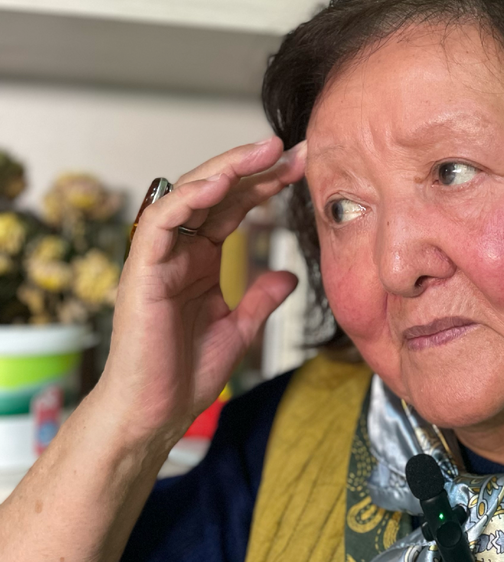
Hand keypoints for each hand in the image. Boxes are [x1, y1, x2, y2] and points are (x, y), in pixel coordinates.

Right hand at [94, 135, 305, 445]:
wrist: (156, 413)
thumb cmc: (185, 375)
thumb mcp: (240, 329)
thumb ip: (261, 298)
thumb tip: (288, 276)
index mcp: (198, 259)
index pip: (233, 206)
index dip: (266, 183)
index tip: (304, 167)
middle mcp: (177, 250)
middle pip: (214, 191)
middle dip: (253, 166)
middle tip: (293, 149)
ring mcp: (157, 256)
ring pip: (188, 193)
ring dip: (227, 169)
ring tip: (266, 152)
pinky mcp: (141, 269)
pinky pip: (162, 220)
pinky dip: (189, 197)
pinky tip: (222, 183)